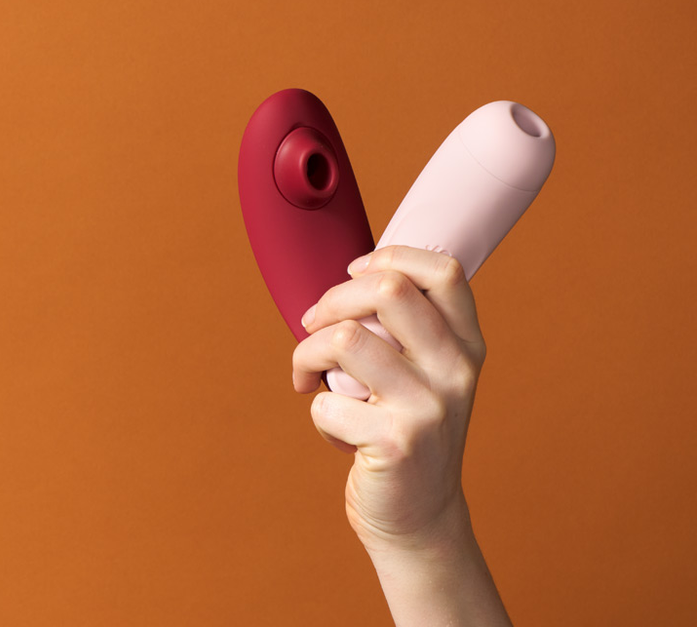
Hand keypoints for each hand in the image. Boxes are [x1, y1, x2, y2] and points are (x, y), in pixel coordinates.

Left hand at [292, 245, 485, 549]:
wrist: (419, 516)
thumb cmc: (405, 431)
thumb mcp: (425, 375)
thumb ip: (404, 329)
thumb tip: (349, 276)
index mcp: (466, 345)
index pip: (443, 270)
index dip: (389, 256)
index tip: (353, 274)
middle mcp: (455, 370)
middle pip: (388, 288)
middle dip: (331, 301)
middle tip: (312, 327)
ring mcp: (429, 407)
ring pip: (345, 339)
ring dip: (307, 354)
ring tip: (308, 377)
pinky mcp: (396, 442)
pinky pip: (327, 402)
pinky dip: (318, 412)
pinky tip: (336, 430)